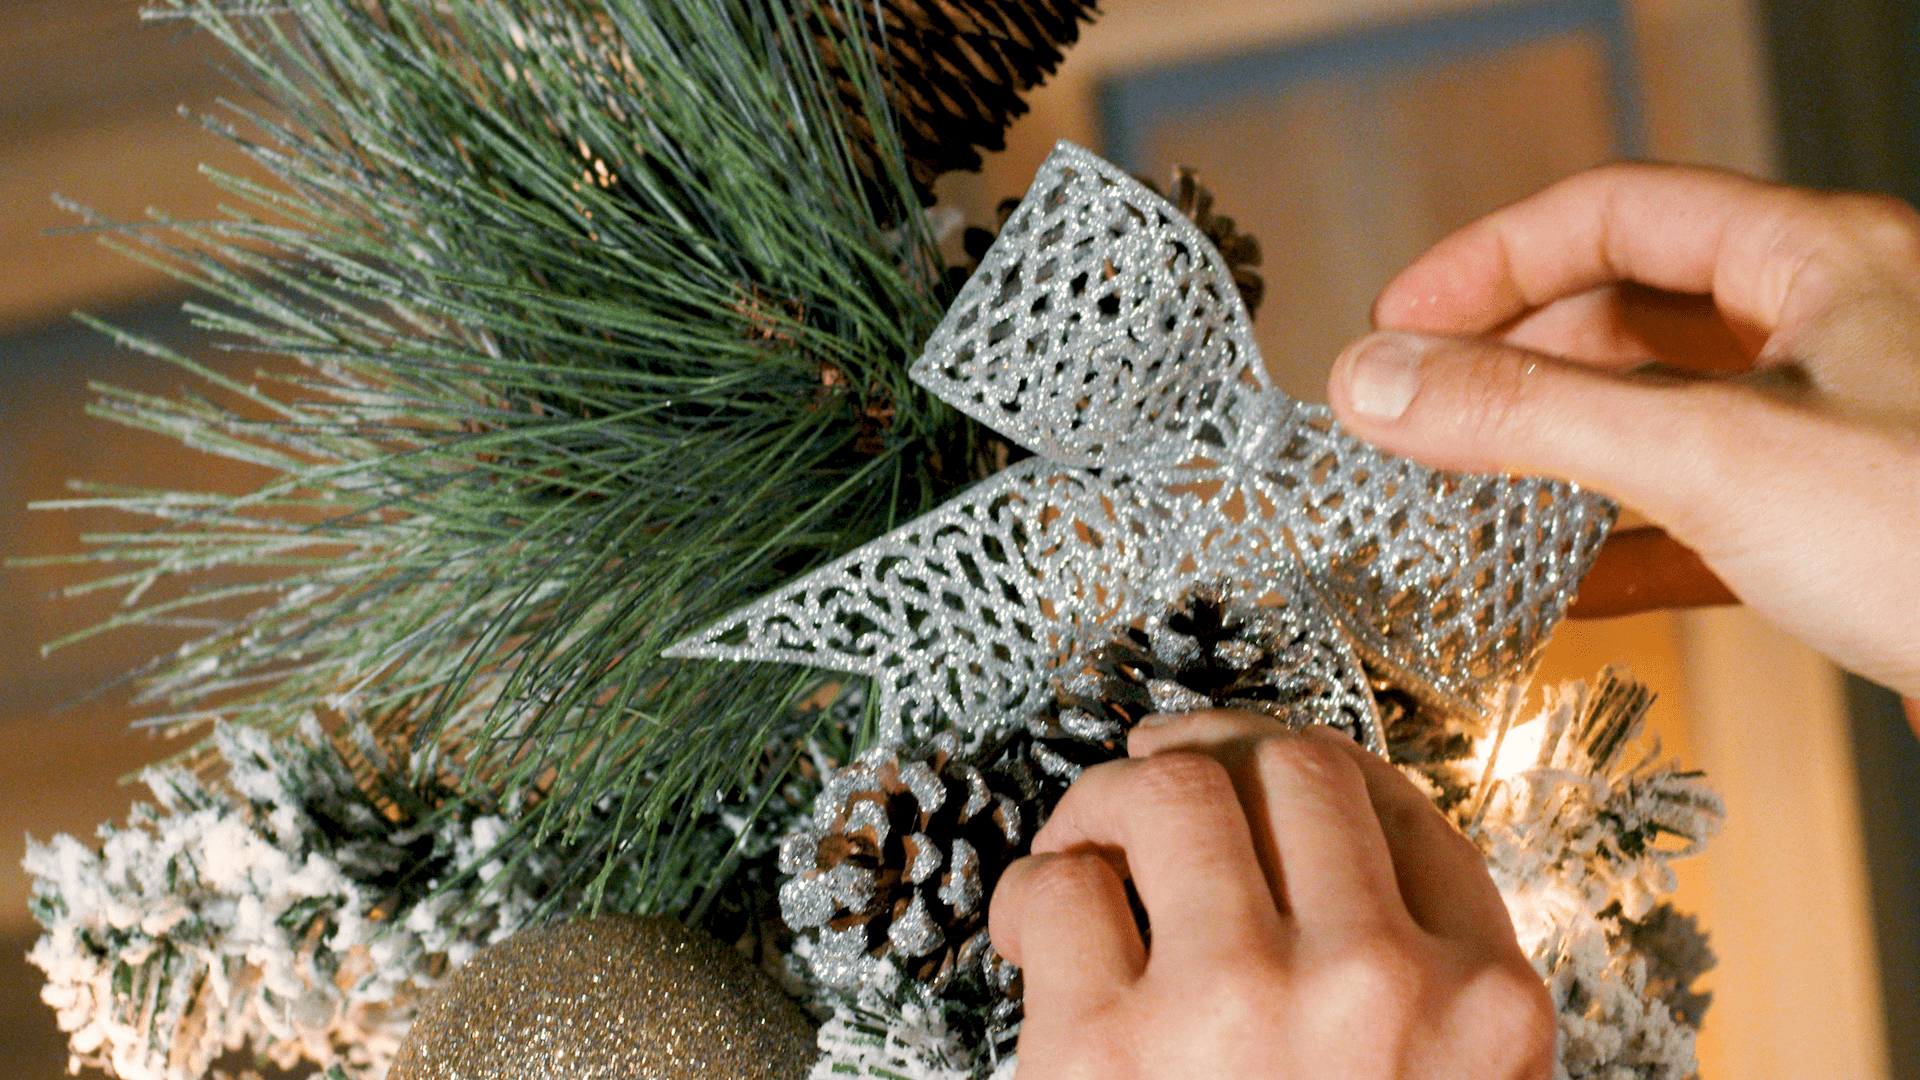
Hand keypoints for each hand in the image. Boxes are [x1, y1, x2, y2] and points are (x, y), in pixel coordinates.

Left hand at [988, 712, 1552, 1079]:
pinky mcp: (1102, 1050)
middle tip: (1152, 786)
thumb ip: (1415, 990)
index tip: (1247, 766)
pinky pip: (1060, 886)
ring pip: (1170, 788)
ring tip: (1085, 849)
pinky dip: (1031, 892)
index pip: (1398, 807)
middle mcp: (1375, 986)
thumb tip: (1305, 842)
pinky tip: (1033, 937)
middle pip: (1288, 766)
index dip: (1306, 767)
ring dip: (1107, 798)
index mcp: (1480, 1008)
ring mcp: (1239, 1008)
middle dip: (1209, 755)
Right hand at [1326, 163, 1919, 697]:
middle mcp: (1835, 330)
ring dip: (1562, 453)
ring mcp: (1844, 431)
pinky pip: (1706, 513)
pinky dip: (1624, 544)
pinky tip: (1565, 587)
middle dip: (1516, 360)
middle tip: (1422, 415)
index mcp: (1821, 261)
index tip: (1399, 324)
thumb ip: (1532, 413)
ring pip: (1665, 415)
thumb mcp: (1715, 454)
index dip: (1489, 261)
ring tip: (1471, 493)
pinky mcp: (1849, 528)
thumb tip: (1380, 382)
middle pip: (1630, 311)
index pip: (1612, 213)